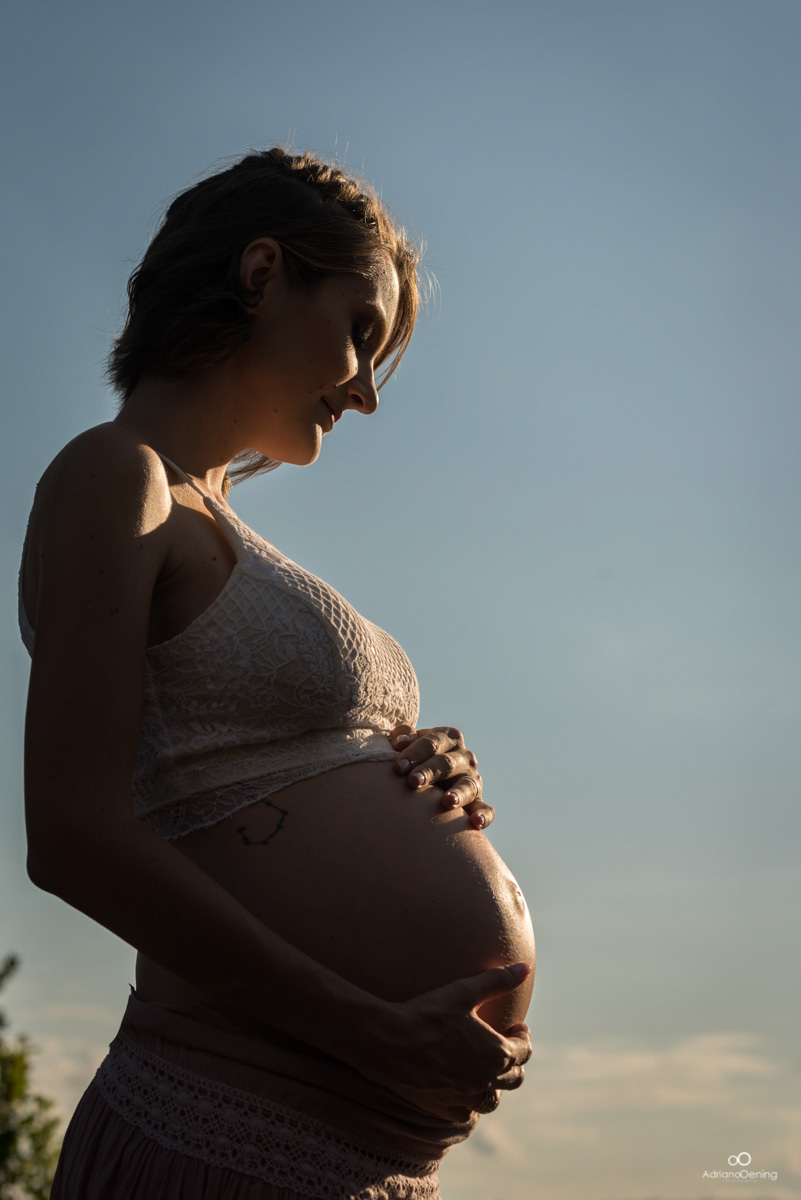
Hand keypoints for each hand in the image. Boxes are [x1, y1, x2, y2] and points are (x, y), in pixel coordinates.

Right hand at [355, 962, 532, 1120]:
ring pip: (493, 1101)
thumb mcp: (464, 991)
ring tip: (487, 1070)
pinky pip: (466, 1113)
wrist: (388, 1041)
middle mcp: (485, 1080)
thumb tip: (525, 968)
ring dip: (496, 1086)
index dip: (522, 1036)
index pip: (524, 1050)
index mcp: (496, 1054)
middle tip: (504, 1044)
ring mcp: (464, 1097)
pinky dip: (470, 1103)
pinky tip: (463, 1089)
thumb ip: (497, 981)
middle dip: (515, 1060)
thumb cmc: (428, 1014)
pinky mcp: (442, 1107)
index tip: (515, 1026)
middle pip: (514, 1077)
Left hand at [389, 724, 493, 829]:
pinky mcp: (478, 801)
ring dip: (458, 793)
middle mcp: (464, 757)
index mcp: (448, 738)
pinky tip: (476, 822)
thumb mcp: (409, 742)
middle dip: (430, 772)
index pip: (432, 743)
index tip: (399, 766)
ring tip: (448, 801)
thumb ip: (403, 736)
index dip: (415, 753)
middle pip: (447, 763)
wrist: (430, 777)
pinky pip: (485, 809)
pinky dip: (483, 815)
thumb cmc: (414, 757)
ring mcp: (472, 780)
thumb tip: (400, 742)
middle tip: (414, 781)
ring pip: (467, 786)